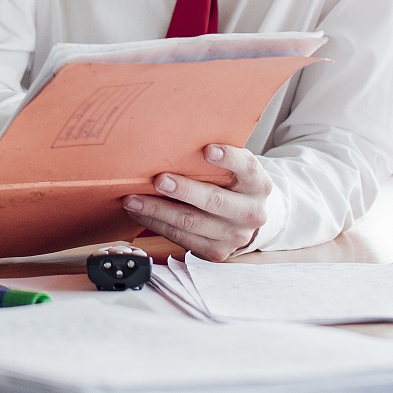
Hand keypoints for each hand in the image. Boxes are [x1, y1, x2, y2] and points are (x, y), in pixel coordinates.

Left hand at [123, 144, 271, 261]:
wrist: (247, 218)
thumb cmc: (233, 185)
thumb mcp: (235, 169)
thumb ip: (216, 158)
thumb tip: (174, 140)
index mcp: (258, 184)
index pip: (248, 167)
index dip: (229, 158)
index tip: (208, 150)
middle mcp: (250, 212)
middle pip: (214, 200)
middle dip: (184, 190)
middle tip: (159, 180)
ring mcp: (234, 235)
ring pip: (191, 222)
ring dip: (158, 210)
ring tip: (134, 200)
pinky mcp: (216, 252)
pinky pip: (181, 237)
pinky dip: (157, 224)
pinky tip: (140, 213)